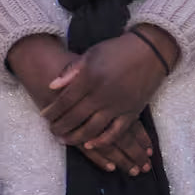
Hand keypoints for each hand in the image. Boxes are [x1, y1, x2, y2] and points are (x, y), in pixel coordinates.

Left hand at [6, 34, 152, 176]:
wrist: (150, 52)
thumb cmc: (117, 50)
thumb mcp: (91, 54)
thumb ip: (71, 71)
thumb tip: (51, 86)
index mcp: (90, 77)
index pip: (65, 99)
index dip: (53, 110)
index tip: (44, 115)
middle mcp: (102, 94)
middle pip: (76, 117)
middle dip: (61, 126)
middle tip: (52, 130)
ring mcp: (118, 105)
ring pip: (92, 128)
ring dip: (76, 137)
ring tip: (65, 139)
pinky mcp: (131, 113)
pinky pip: (115, 132)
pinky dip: (101, 141)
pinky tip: (90, 144)